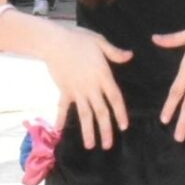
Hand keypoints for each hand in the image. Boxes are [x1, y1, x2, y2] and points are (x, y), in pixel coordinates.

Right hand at [35, 20, 131, 150]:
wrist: (54, 42)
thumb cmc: (78, 39)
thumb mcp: (100, 42)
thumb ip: (115, 52)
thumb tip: (130, 56)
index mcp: (103, 76)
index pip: (115, 98)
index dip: (120, 113)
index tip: (124, 127)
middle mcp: (91, 87)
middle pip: (101, 112)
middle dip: (105, 130)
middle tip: (108, 145)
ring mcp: (77, 90)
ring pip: (85, 114)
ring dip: (88, 131)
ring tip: (90, 145)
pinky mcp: (64, 90)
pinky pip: (63, 107)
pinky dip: (60, 118)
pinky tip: (58, 129)